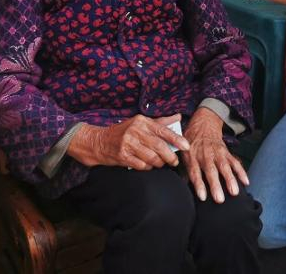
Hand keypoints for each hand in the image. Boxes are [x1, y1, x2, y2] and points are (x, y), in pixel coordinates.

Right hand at [68, 114, 189, 169]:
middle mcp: (135, 131)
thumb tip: (178, 117)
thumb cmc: (123, 131)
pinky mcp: (122, 156)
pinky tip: (147, 165)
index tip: (186, 146)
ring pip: (151, 157)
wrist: (99, 141)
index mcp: (142, 121)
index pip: (163, 131)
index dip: (177, 139)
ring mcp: (128, 144)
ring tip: (160, 163)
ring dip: (159, 163)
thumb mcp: (140, 123)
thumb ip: (160, 122)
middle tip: (175, 161)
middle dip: (170, 156)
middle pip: (159, 146)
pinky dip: (147, 167)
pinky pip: (141, 165)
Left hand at [181, 107, 248, 203]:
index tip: (203, 197)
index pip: (195, 172)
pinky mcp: (226, 152)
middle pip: (211, 171)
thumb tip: (182, 188)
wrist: (203, 125)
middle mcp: (205, 155)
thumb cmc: (191, 143)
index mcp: (192, 157)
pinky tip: (246, 182)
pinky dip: (241, 172)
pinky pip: (235, 162)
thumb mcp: (183, 153)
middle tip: (219, 199)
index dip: (199, 185)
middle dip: (216, 185)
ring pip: (225, 167)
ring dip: (230, 179)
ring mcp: (217, 153)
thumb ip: (183, 170)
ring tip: (235, 192)